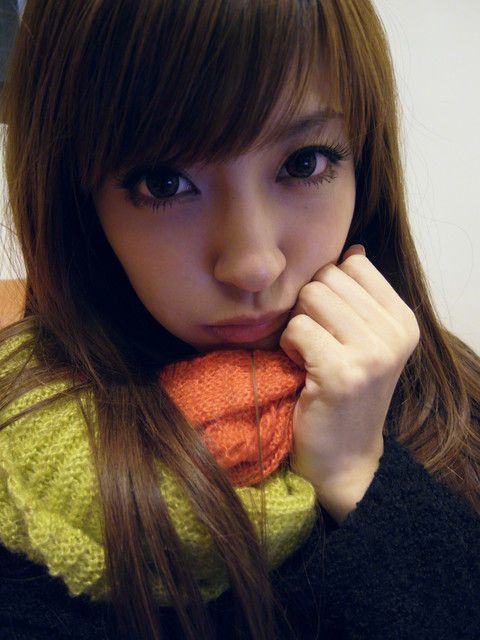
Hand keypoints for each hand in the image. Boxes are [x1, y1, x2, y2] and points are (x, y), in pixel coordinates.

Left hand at [279, 245, 419, 522]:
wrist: (342, 457)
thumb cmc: (343, 393)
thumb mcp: (364, 340)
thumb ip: (360, 295)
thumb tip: (354, 249)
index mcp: (403, 320)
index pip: (353, 264)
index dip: (328, 288)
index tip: (329, 323)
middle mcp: (396, 333)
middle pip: (327, 277)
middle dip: (309, 306)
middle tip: (315, 342)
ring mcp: (373, 353)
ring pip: (311, 297)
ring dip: (298, 325)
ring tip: (308, 355)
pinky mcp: (342, 372)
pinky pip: (297, 327)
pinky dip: (289, 345)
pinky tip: (300, 368)